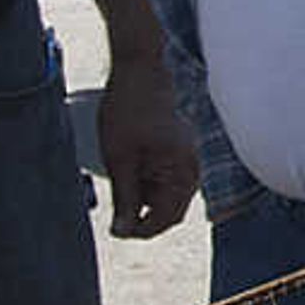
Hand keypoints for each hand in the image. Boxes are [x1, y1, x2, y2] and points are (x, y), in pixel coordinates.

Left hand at [95, 53, 199, 239]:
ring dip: (143, 197)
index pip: (165, 218)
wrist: (138, 72)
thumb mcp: (119, 160)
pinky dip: (147, 182)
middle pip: (168, 210)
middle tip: (113, 209)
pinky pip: (165, 179)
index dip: (140, 230)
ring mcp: (186, 159)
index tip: (115, 230)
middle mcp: (191, 168)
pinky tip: (129, 167)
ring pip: (165, 195)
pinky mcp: (178, 152)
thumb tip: (122, 232)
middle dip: (142, 214)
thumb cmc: (128, 111)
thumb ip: (124, 199)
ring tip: (119, 178)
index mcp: (182, 171)